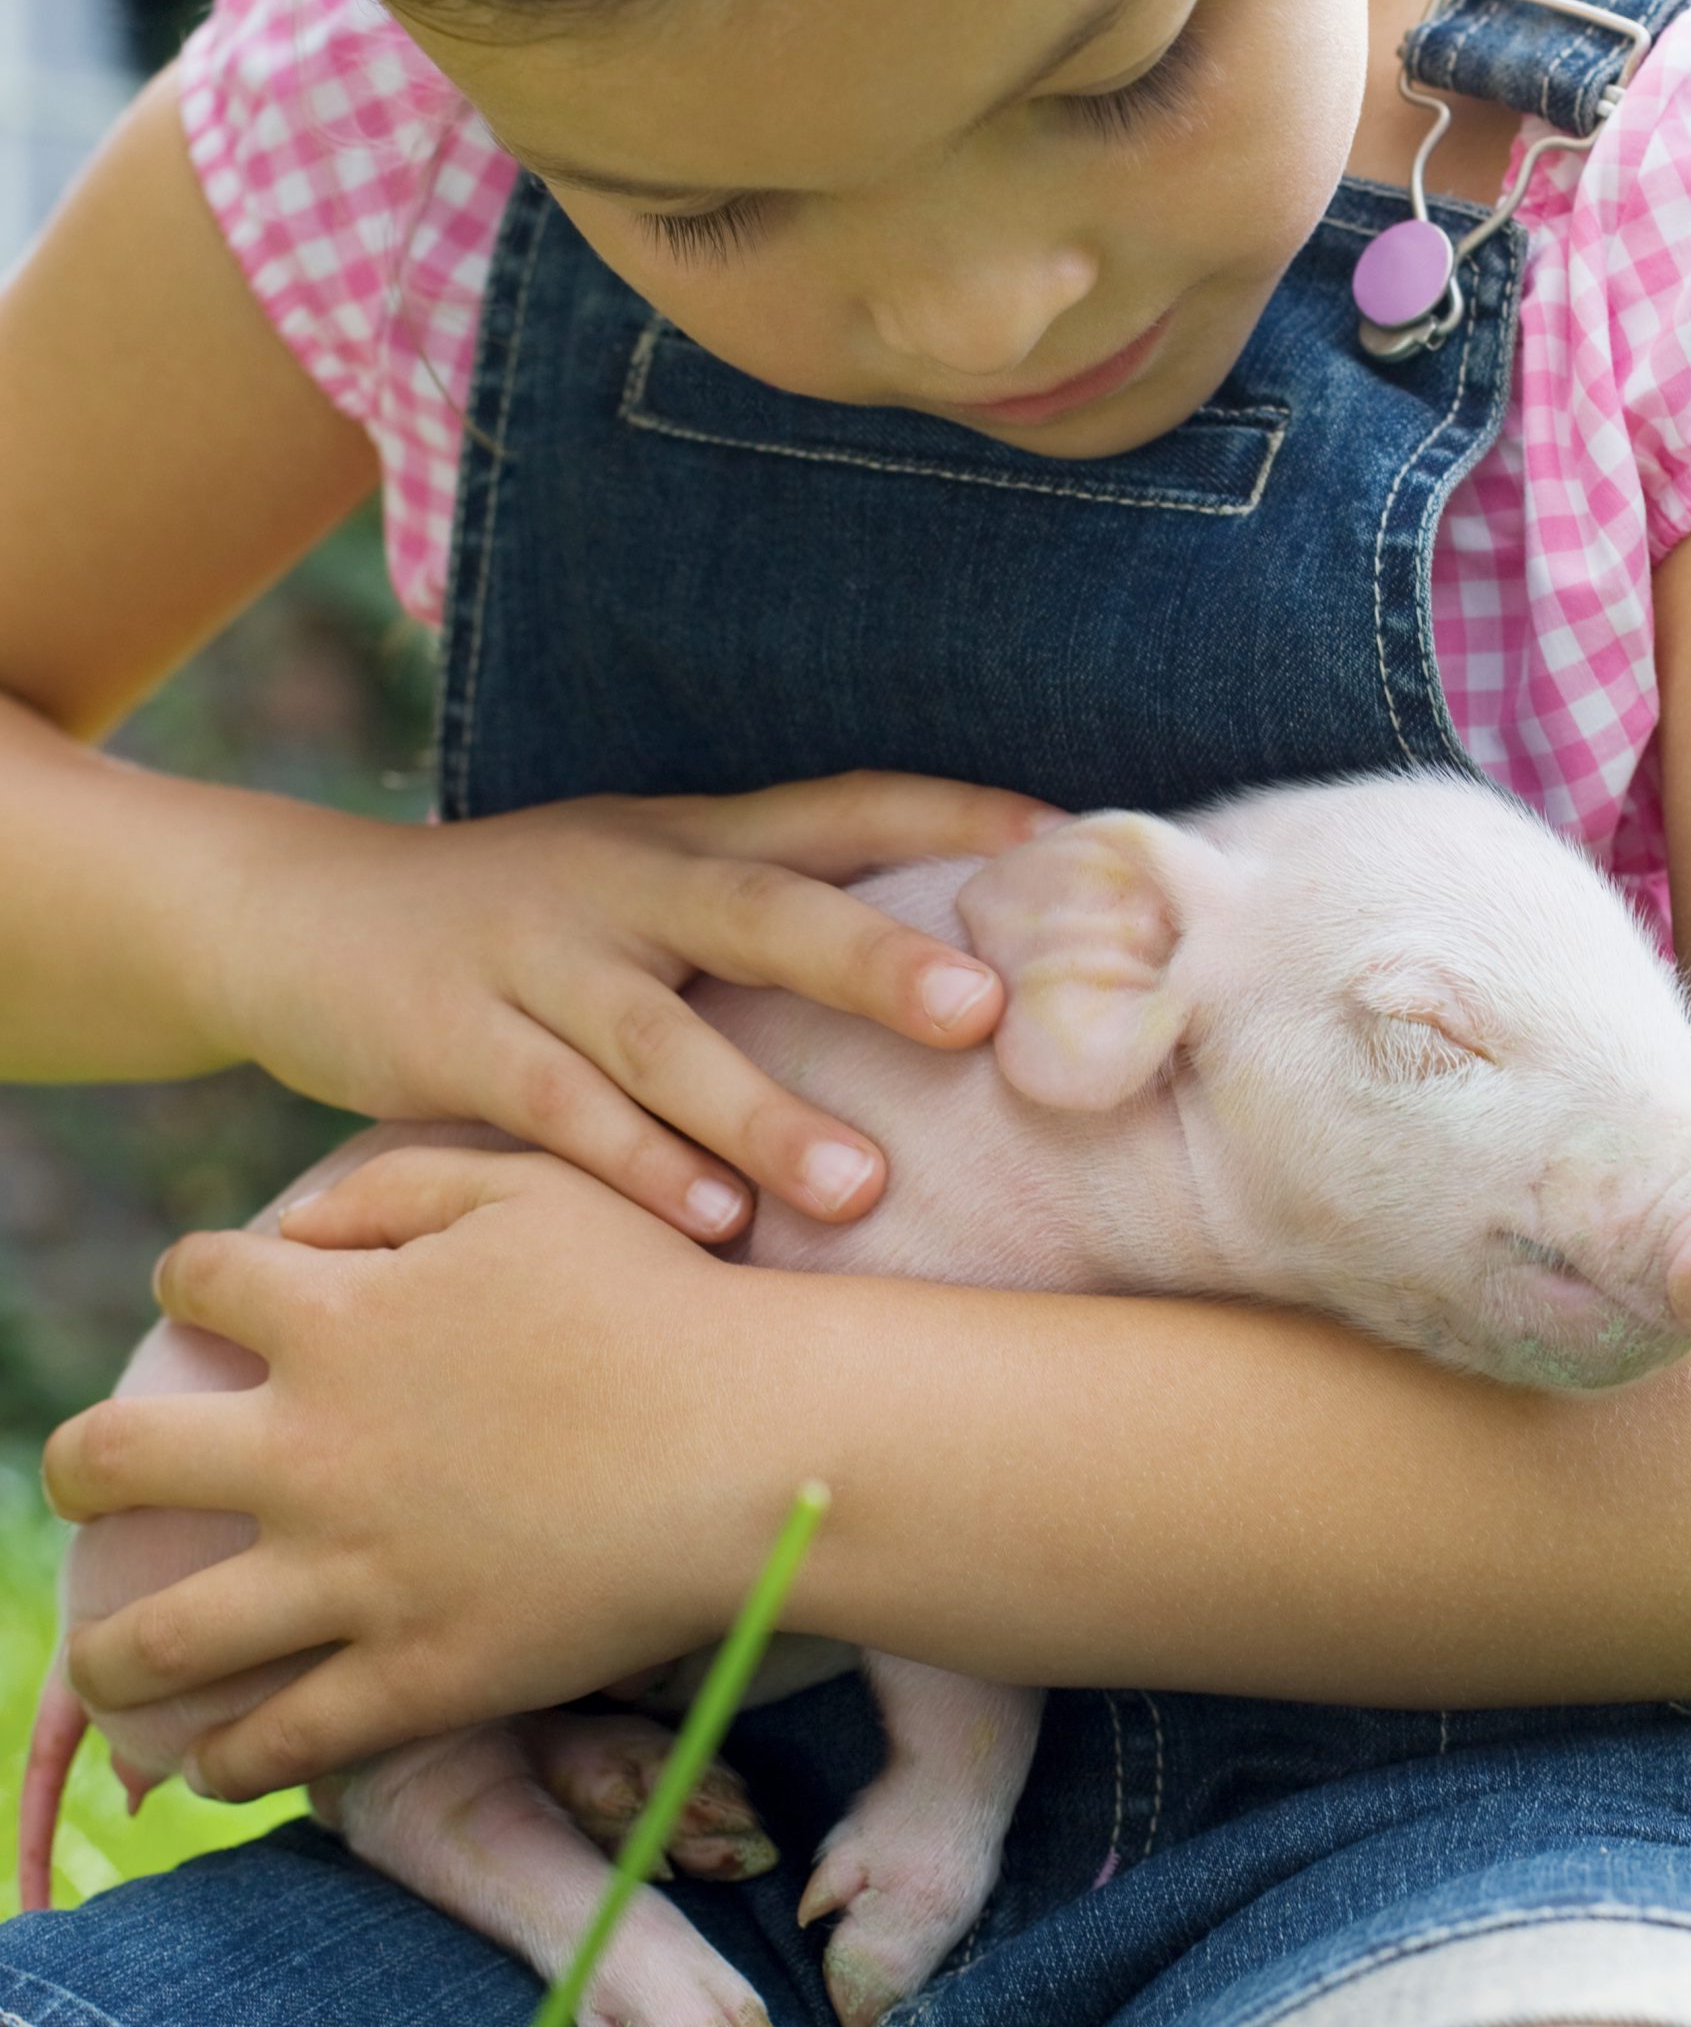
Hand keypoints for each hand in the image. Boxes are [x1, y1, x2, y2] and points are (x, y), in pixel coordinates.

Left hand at [46, 1148, 807, 1796]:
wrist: (760, 1439)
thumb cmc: (664, 1299)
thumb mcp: (537, 1191)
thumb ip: (403, 1186)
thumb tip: (300, 1221)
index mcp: (339, 1318)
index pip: (195, 1281)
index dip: (192, 1280)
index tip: (210, 1301)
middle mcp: (312, 1449)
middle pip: (109, 1461)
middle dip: (79, 1469)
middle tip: (98, 1481)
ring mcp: (352, 1574)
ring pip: (155, 1638)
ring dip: (106, 1651)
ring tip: (107, 1657)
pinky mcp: (413, 1676)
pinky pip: (274, 1744)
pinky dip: (226, 1759)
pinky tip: (219, 1755)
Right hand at [191, 769, 1060, 1235]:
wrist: (295, 916)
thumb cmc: (524, 917)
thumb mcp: (641, 876)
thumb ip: (767, 910)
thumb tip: (947, 969)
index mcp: (686, 835)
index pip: (836, 806)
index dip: (945, 814)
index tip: (1060, 841)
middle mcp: (623, 881)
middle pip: (760, 910)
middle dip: (871, 961)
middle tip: (982, 1011)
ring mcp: (534, 958)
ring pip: (661, 1036)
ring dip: (763, 1111)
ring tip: (861, 1183)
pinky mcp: (451, 1041)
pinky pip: (554, 1110)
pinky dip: (632, 1165)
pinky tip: (710, 1220)